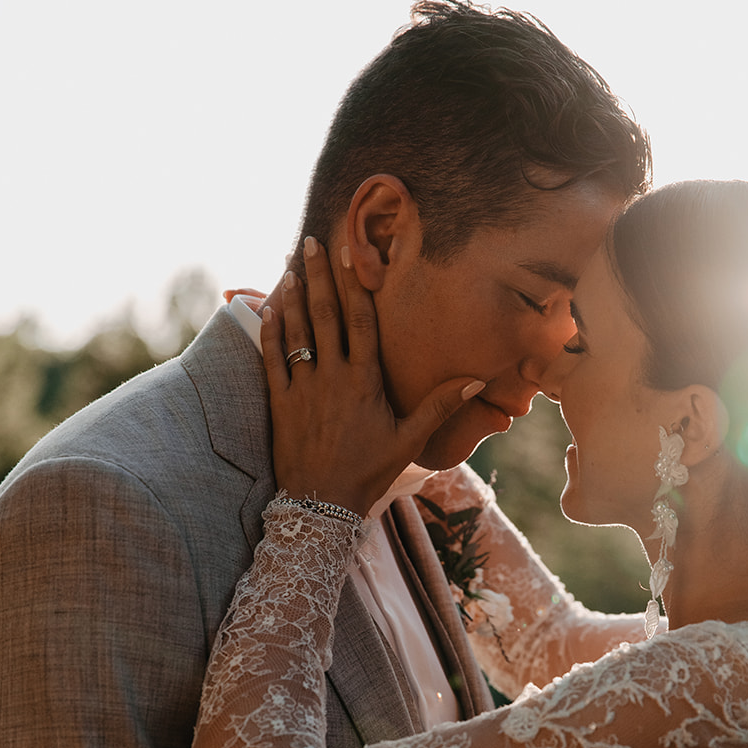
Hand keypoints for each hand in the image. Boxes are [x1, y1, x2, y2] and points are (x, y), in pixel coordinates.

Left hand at [261, 238, 483, 514]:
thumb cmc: (369, 472)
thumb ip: (439, 405)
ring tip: (290, 264)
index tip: (347, 251)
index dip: (353, 282)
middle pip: (325, 315)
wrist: (322, 506)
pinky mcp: (280, 402)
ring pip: (296, 330)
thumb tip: (477, 379)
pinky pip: (271, 358)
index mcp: (365, 381)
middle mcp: (332, 377)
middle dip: (318, 275)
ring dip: (292, 294)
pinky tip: (269, 307)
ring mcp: (302, 388)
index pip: (360, 320)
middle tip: (311, 241)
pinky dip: (270, 330)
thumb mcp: (410, 439)